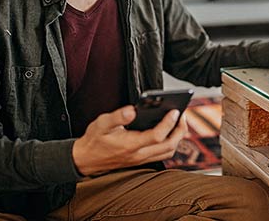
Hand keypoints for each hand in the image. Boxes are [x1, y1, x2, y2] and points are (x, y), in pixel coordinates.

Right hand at [72, 105, 187, 175]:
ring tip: (178, 121)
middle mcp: (139, 155)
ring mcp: (141, 159)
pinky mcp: (141, 160)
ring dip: (177, 137)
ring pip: (168, 152)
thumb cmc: (94, 140)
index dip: (168, 123)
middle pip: (169, 146)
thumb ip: (117, 116)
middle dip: (180, 130)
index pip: (157, 136)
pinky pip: (162, 154)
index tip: (175, 111)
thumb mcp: (101, 123)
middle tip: (182, 114)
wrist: (86, 159)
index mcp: (130, 145)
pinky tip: (169, 131)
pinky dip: (170, 143)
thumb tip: (132, 109)